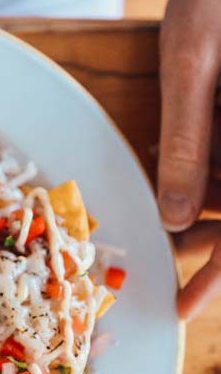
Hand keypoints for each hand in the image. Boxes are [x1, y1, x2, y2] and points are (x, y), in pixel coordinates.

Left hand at [158, 0, 220, 318]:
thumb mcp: (195, 64)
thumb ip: (190, 141)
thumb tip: (176, 216)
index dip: (219, 277)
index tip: (183, 309)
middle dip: (208, 250)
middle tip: (165, 278)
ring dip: (201, 214)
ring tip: (159, 227)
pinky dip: (203, 177)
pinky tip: (172, 180)